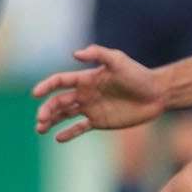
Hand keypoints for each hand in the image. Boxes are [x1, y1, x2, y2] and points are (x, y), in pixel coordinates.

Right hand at [32, 45, 165, 141]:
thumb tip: (74, 54)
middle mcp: (85, 93)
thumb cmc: (137, 74)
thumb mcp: (118, 60)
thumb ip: (97, 54)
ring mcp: (91, 108)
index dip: (46, 86)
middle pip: (58, 101)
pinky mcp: (100, 121)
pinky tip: (58, 138)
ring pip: (64, 115)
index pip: (60, 82)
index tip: (35, 94)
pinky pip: (79, 128)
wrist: (156, 94)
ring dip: (51, 121)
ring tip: (40, 129)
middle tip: (40, 120)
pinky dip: (68, 133)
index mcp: (86, 79)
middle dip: (46, 110)